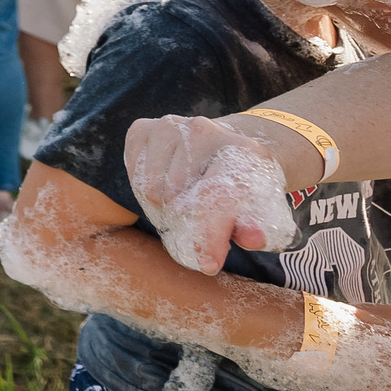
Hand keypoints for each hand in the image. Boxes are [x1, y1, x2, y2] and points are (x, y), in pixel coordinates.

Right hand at [126, 114, 302, 273]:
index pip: (219, 196)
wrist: (223, 146)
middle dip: (183, 223)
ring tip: (181, 204)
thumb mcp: (256, 206)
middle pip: (178, 197)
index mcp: (242, 149)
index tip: (207, 265)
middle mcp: (203, 129)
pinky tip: (164, 185)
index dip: (212, 234)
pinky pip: (133, 175)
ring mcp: (169, 125)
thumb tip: (252, 240)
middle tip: (195, 227)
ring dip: (162, 207)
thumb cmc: (238, 184)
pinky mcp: (142, 127)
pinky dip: (144, 189)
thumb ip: (253, 226)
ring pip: (151, 189)